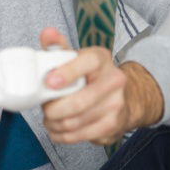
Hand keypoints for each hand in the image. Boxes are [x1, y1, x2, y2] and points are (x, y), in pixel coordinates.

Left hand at [39, 28, 161, 145]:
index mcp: (101, 59)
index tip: (49, 82)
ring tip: (49, 120)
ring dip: (55, 124)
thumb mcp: (77, 58)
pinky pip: (80, 135)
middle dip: (53, 109)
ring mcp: (115, 105)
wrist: (124, 97)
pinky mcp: (112, 126)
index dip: (67, 73)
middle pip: (78, 102)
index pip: (87, 62)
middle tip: (45, 108)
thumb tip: (46, 33)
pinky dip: (62, 135)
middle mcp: (114, 80)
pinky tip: (57, 130)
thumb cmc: (92, 76)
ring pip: (75, 122)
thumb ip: (59, 46)